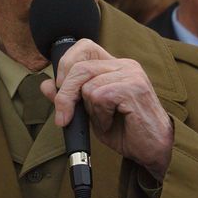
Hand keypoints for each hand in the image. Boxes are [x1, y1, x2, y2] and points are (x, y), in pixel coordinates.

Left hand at [40, 39, 173, 180]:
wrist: (151, 150)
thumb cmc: (125, 130)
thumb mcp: (91, 112)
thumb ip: (70, 96)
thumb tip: (45, 85)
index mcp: (115, 65)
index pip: (84, 46)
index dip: (66, 64)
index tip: (59, 88)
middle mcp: (125, 65)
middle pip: (79, 67)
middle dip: (65, 94)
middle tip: (64, 117)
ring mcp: (131, 75)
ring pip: (87, 86)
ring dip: (89, 110)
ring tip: (104, 120)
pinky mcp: (133, 88)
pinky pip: (100, 97)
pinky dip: (100, 116)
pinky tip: (112, 123)